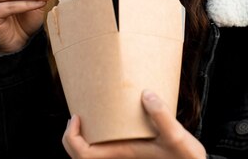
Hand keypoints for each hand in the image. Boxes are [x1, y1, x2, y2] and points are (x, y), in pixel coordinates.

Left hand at [62, 90, 206, 158]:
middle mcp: (118, 158)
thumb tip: (146, 94)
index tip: (77, 117)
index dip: (72, 138)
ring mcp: (123, 157)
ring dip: (81, 140)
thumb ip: (161, 116)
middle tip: (76, 117)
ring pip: (90, 155)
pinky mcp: (130, 154)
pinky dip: (95, 139)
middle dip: (71, 138)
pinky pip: (103, 150)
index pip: (83, 155)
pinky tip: (104, 124)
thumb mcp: (176, 136)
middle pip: (80, 157)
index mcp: (122, 154)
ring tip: (84, 120)